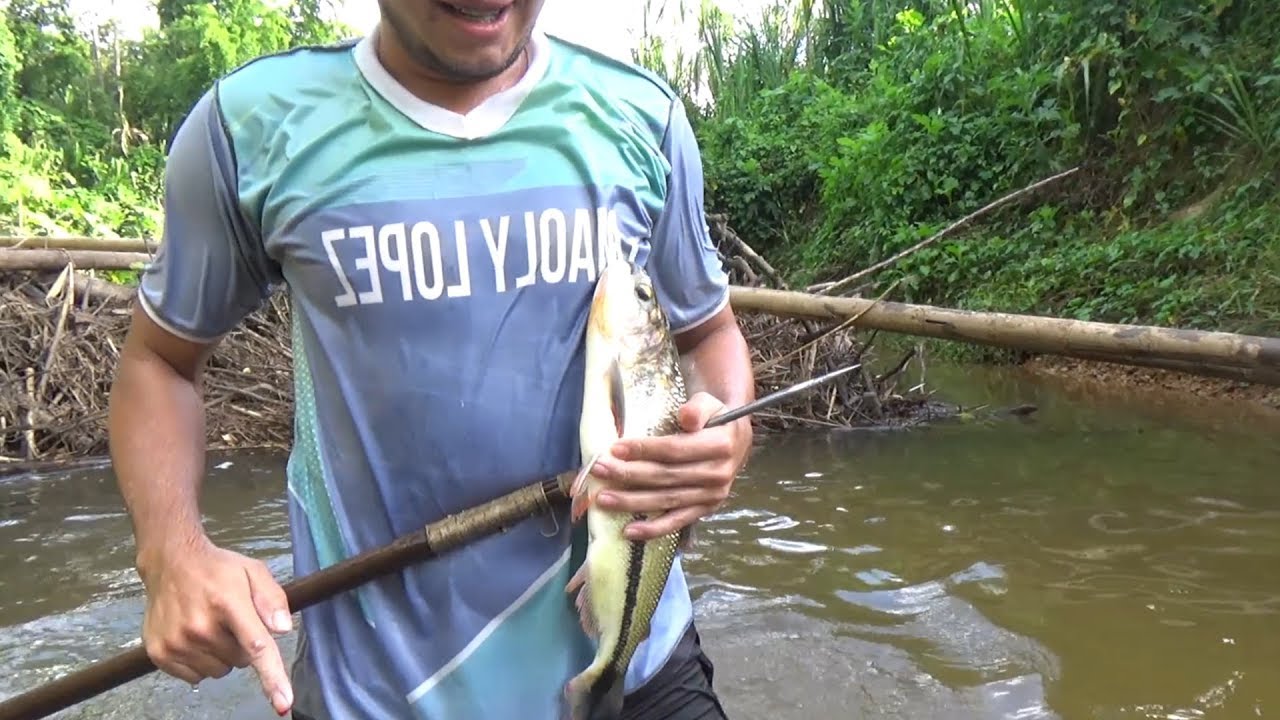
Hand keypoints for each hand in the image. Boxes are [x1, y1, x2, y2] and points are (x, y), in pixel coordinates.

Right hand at [137, 536, 293, 715]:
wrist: (169, 562)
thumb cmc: (217, 568)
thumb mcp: (253, 571)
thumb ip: (272, 598)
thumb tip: (283, 629)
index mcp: (227, 603)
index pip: (255, 646)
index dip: (272, 678)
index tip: (283, 704)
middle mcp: (199, 626)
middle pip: (241, 661)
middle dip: (242, 644)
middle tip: (230, 619)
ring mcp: (176, 642)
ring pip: (219, 671)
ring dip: (221, 655)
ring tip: (211, 626)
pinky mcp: (159, 654)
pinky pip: (195, 678)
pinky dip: (201, 662)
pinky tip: (194, 638)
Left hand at [590, 391, 751, 540]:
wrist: (735, 440)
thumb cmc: (715, 419)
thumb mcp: (710, 403)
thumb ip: (698, 408)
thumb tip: (685, 418)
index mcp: (720, 446)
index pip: (675, 450)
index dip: (644, 450)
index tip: (615, 448)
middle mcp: (717, 475)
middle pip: (665, 477)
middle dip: (629, 475)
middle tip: (599, 471)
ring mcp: (712, 496)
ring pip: (666, 500)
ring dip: (633, 502)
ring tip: (604, 499)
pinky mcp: (705, 510)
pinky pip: (677, 522)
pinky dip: (653, 529)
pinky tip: (629, 531)